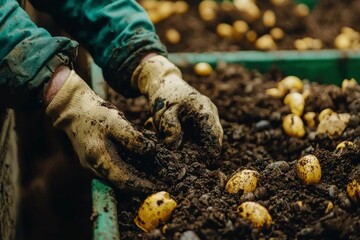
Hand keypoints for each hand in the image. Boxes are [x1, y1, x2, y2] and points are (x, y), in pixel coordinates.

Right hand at [45, 68, 155, 192]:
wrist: (73, 110)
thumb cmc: (95, 114)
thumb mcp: (116, 122)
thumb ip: (132, 138)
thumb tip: (149, 151)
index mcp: (99, 158)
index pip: (123, 180)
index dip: (141, 186)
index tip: (156, 188)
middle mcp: (93, 167)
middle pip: (119, 183)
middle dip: (138, 185)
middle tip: (157, 184)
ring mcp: (91, 166)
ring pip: (114, 179)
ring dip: (132, 179)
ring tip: (151, 178)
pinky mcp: (92, 162)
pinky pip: (110, 171)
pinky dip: (124, 171)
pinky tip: (137, 167)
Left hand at [132, 55, 222, 163]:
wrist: (163, 81)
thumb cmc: (164, 95)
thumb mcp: (164, 112)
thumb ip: (170, 128)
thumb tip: (175, 147)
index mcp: (205, 111)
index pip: (214, 138)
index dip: (211, 154)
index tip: (205, 168)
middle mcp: (211, 113)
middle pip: (215, 140)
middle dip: (205, 153)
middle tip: (194, 166)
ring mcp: (209, 115)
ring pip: (209, 138)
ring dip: (200, 148)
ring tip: (186, 156)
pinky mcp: (203, 118)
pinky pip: (203, 134)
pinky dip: (195, 142)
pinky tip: (182, 144)